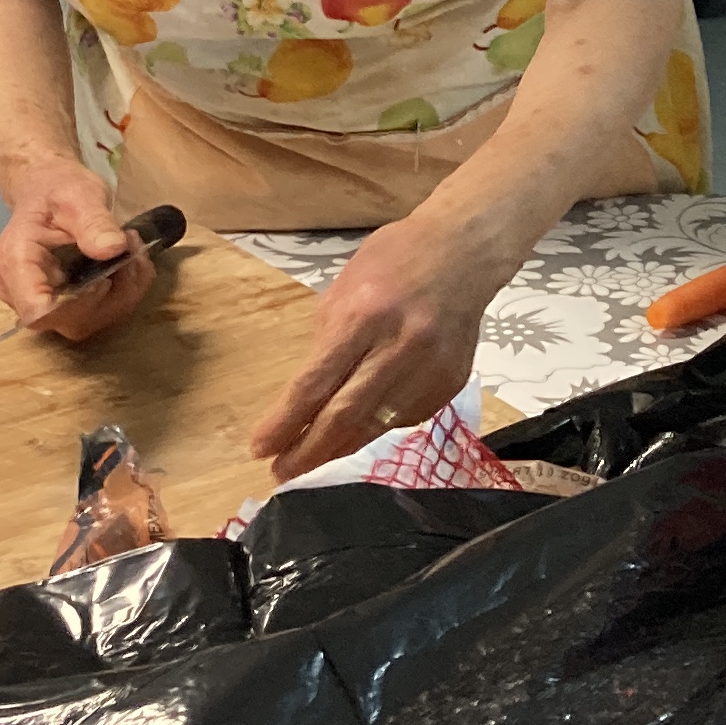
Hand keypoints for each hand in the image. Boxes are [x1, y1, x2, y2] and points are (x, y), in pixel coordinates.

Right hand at [0, 166, 153, 342]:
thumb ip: (93, 221)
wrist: (50, 194)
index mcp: (16, 263)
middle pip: (69, 321)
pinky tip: (131, 262)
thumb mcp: (78, 195)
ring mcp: (44, 303)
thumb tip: (112, 249)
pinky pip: (99, 314)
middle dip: (112, 293)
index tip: (105, 277)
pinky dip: (125, 292)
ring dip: (124, 291)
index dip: (76, 306)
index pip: (37, 311)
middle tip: (132, 249)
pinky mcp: (66, 307)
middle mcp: (22, 293)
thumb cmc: (57, 191)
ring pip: (90, 322)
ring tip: (133, 249)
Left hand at [249, 190, 528, 477]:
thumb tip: (308, 396)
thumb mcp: (344, 288)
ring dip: (340, 449)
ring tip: (312, 463)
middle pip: (346, 415)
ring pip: (377, 426)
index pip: (316, 383)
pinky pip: (406, 417)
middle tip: (281, 473)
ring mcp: (430, 368)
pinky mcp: (450, 382)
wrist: (465, 251)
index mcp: (364, 315)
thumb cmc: (394, 259)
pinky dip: (377, 428)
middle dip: (308, 452)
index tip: (260, 448)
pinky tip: (360, 429)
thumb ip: (328, 342)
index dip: (285, 422)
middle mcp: (399, 346)